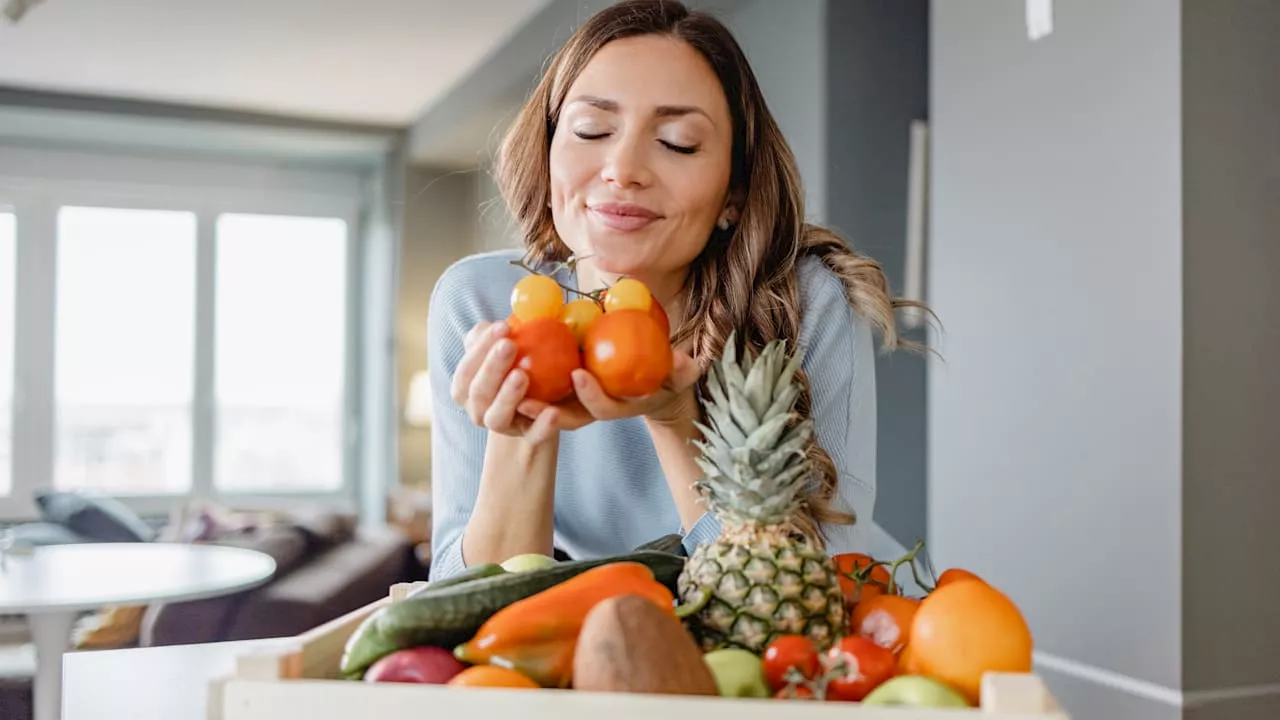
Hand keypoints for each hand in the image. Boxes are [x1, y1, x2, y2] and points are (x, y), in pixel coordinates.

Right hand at [449, 320, 559, 444]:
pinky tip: (553, 412)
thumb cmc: (517, 364)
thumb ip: (494, 335)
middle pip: (478, 393)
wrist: (540, 404)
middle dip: (491, 368)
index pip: (466, 370)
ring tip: (522, 375)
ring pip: (497, 417)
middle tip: (510, 344)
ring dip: (507, 396)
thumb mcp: (504, 348)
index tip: (502, 326)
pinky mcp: (529, 438)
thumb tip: (495, 323)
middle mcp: (479, 410)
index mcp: (467, 389)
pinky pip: (533, 436)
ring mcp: (503, 426)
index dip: (479, 349)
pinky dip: (541, 426)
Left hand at [516, 348, 704, 430]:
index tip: (578, 373)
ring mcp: (576, 405)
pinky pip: (539, 393)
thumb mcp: (677, 371)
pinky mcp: (562, 395)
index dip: (591, 396)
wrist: (649, 380)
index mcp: (619, 406)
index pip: (603, 410)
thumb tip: (686, 363)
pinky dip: (521, 383)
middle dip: (545, 410)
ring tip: (506, 381)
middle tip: (524, 390)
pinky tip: (505, 361)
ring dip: (525, 401)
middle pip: (566, 418)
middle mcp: (593, 410)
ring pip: (546, 410)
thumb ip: (682, 369)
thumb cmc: (664, 373)